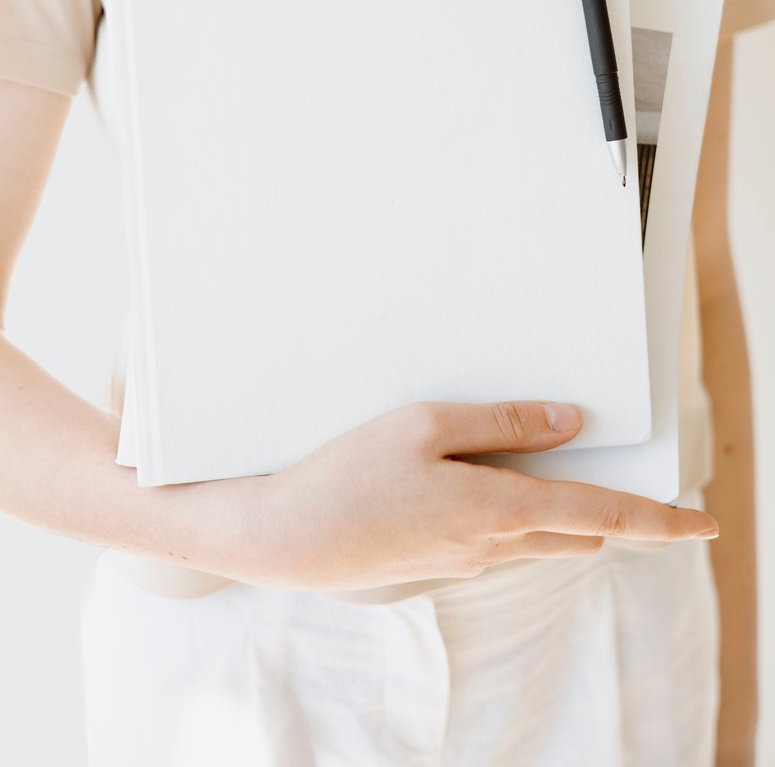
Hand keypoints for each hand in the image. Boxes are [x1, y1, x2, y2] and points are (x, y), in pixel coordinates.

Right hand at [258, 399, 719, 591]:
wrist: (287, 539)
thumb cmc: (350, 473)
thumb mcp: (426, 426)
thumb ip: (503, 423)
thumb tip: (568, 423)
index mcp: (500, 509)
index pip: (603, 517)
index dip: (659, 521)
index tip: (703, 525)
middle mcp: (493, 547)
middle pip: (580, 535)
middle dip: (613, 515)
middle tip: (629, 484)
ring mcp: (465, 565)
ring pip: (540, 541)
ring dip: (563, 516)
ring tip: (557, 473)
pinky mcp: (438, 568)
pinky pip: (500, 545)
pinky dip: (518, 520)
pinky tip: (487, 489)